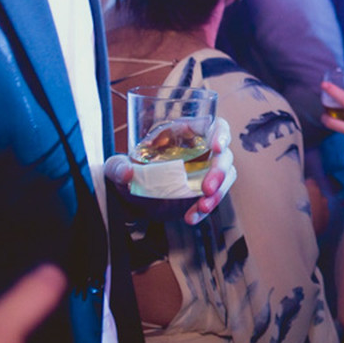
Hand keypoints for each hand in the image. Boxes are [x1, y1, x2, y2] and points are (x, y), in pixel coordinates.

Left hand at [105, 116, 236, 224]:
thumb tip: (127, 172)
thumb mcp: (116, 167)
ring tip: (202, 206)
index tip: (216, 147)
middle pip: (224, 154)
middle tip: (208, 188)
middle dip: (220, 171)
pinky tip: (191, 217)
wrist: (132, 201)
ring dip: (218, 192)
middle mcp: (199, 150)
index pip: (212, 125)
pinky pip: (216, 196)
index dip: (220, 134)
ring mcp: (206, 171)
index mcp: (182, 134)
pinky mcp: (206, 191)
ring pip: (227, 176)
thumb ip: (117, 167)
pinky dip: (206, 208)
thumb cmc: (127, 174)